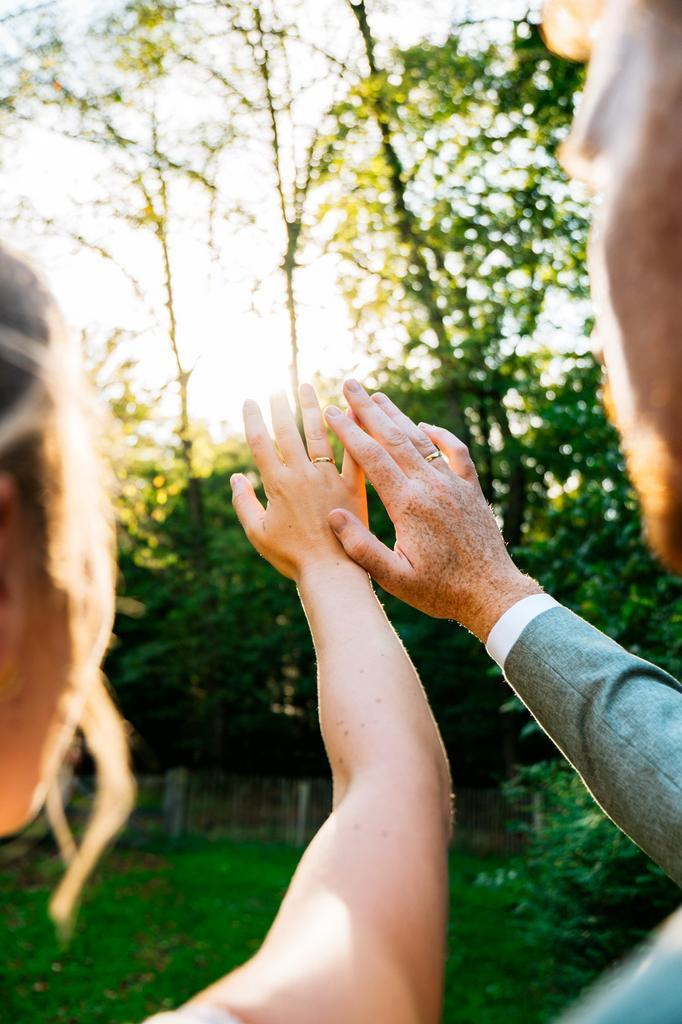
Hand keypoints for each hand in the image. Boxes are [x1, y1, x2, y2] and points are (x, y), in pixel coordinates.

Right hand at [231, 385, 367, 583]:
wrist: (331, 573)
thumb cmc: (291, 558)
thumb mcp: (257, 533)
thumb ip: (244, 503)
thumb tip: (235, 478)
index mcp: (277, 485)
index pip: (261, 443)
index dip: (253, 419)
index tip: (250, 400)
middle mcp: (302, 475)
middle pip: (289, 432)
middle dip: (282, 406)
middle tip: (279, 386)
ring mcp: (329, 479)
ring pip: (319, 434)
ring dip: (312, 408)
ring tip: (307, 388)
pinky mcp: (353, 487)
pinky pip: (353, 453)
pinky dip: (352, 431)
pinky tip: (351, 412)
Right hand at [323, 381, 541, 640]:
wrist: (493, 594)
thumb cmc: (441, 592)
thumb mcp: (395, 579)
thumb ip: (362, 548)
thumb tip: (333, 514)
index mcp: (409, 505)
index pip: (372, 457)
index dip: (349, 432)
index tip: (331, 411)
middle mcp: (432, 486)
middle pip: (395, 437)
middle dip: (368, 409)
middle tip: (349, 384)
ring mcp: (454, 485)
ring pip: (422, 439)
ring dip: (398, 415)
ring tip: (378, 395)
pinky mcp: (472, 490)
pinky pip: (455, 452)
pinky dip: (439, 434)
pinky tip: (424, 425)